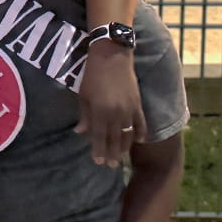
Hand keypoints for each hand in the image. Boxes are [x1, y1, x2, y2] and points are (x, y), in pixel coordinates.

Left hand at [76, 40, 145, 166]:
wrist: (112, 56)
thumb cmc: (92, 74)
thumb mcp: (84, 94)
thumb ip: (84, 115)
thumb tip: (80, 132)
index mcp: (100, 110)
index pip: (99, 135)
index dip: (99, 149)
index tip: (99, 162)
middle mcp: (115, 112)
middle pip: (114, 138)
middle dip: (112, 153)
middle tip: (111, 166)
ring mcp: (129, 108)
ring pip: (128, 133)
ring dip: (125, 147)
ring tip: (121, 157)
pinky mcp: (138, 103)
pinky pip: (141, 122)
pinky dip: (140, 132)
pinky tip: (138, 141)